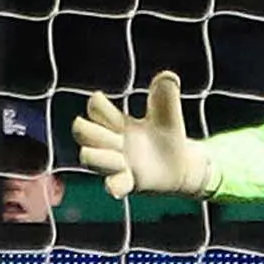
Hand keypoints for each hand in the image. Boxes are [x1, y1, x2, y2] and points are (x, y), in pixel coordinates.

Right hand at [70, 71, 211, 198]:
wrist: (182, 164)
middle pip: (81, 131)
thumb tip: (168, 75)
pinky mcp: (127, 182)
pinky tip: (115, 187)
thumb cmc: (167, 135)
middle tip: (118, 136)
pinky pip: (113, 185)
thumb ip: (165, 96)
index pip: (94, 108)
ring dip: (100, 156)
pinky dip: (113, 185)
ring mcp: (116, 163)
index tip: (117, 114)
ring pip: (88, 158)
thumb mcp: (168, 113)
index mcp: (117, 122)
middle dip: (93, 131)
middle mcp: (111, 142)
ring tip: (121, 158)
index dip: (99, 107)